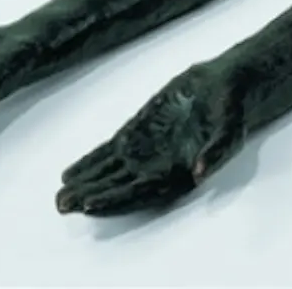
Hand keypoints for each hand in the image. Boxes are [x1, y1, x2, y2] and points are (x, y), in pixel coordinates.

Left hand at [56, 63, 245, 215]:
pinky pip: (110, 150)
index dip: (114, 198)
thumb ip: (216, 152)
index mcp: (178, 173)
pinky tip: (71, 172)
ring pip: (109, 171)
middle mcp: (158, 166)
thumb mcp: (231, 131)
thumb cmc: (232, 113)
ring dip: (85, 182)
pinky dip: (91, 160)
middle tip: (62, 205)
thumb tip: (201, 171)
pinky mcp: (140, 130)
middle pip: (118, 186)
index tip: (89, 203)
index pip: (140, 191)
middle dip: (90, 195)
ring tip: (59, 194)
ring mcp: (147, 149)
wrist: (227, 87)